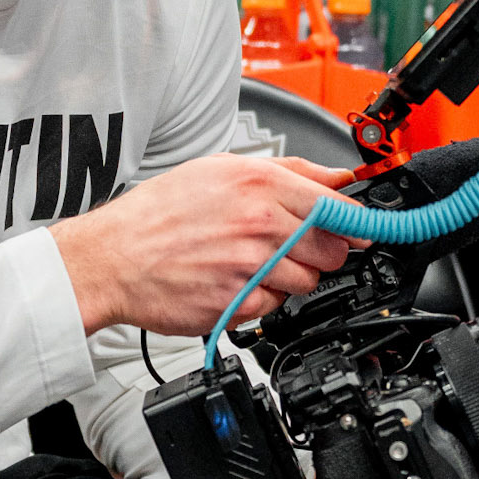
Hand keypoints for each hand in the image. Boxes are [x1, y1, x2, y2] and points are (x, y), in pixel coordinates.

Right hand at [53, 154, 358, 336]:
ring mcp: (251, 267)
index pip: (338, 206)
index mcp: (258, 184)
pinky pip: (276, 308)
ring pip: (307, 282)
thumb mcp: (220, 169)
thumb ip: (286, 172)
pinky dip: (263, 301)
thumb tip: (338, 178)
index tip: (365, 230)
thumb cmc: (160, 214)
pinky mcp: (240, 304)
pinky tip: (235, 284)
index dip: (356, 222)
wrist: (112, 258)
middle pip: (331, 249)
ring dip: (290, 278)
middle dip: (320, 251)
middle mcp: (259, 224)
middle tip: (290, 247)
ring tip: (253, 264)